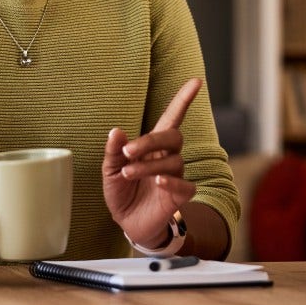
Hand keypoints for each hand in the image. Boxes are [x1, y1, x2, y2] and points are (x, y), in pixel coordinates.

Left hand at [103, 78, 200, 248]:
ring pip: (173, 161)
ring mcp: (176, 175)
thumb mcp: (110, 171)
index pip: (172, 117)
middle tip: (128, 152)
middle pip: (173, 137)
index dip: (184, 99)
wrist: (128, 222)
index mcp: (153, 146)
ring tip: (128, 173)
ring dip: (149, 165)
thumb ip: (113, 152)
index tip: (196, 81)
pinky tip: (159, 182)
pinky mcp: (179, 195)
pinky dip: (173, 182)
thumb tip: (116, 131)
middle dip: (151, 140)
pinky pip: (185, 185)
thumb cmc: (122, 191)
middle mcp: (168, 157)